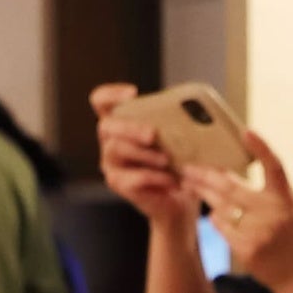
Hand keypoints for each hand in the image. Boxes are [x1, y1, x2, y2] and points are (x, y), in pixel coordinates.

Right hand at [88, 84, 197, 227]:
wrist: (180, 199)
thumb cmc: (177, 163)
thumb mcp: (177, 139)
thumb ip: (174, 123)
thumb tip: (192, 109)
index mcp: (120, 123)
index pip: (100, 101)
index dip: (110, 94)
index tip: (132, 93)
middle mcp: (110, 141)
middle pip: (106, 126)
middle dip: (130, 127)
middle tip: (153, 134)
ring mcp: (111, 164)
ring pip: (117, 150)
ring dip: (145, 153)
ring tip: (168, 160)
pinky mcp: (119, 184)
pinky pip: (132, 177)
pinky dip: (155, 177)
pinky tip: (172, 179)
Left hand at [189, 130, 292, 292]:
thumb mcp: (291, 210)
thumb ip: (270, 194)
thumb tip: (232, 176)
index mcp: (287, 199)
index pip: (275, 167)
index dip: (262, 148)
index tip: (247, 132)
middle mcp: (274, 213)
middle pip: (231, 187)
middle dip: (205, 176)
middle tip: (188, 168)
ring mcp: (260, 233)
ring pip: (221, 207)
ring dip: (205, 196)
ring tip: (192, 186)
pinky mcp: (247, 250)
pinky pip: (221, 228)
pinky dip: (215, 219)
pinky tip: (214, 215)